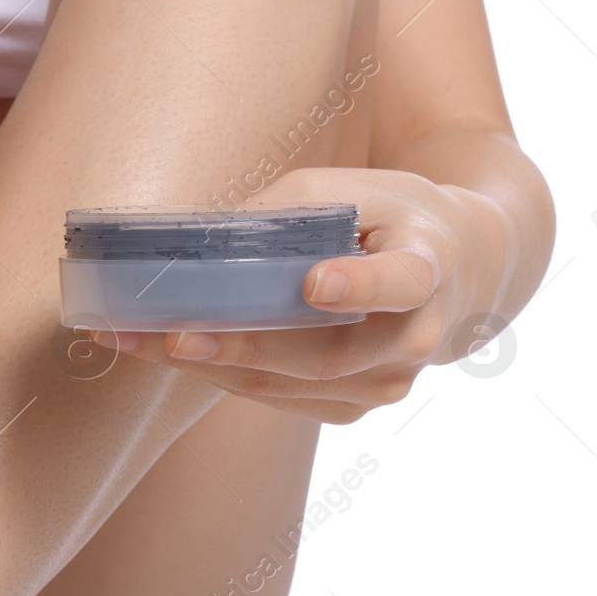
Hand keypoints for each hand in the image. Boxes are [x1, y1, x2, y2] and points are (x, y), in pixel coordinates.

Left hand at [99, 168, 508, 422]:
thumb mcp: (347, 189)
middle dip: (241, 346)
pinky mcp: (356, 406)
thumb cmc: (389, 215)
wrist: (458, 268)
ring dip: (210, 366)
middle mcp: (417, 337)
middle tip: (174, 335)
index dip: (360, 286)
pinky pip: (281, 398)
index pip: (400, 281)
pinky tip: (164, 354)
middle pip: (324, 352)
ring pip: (291, 384)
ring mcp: (388, 382)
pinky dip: (221, 375)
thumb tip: (198, 239)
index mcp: (428, 266)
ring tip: (138, 343)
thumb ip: (285, 213)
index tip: (315, 284)